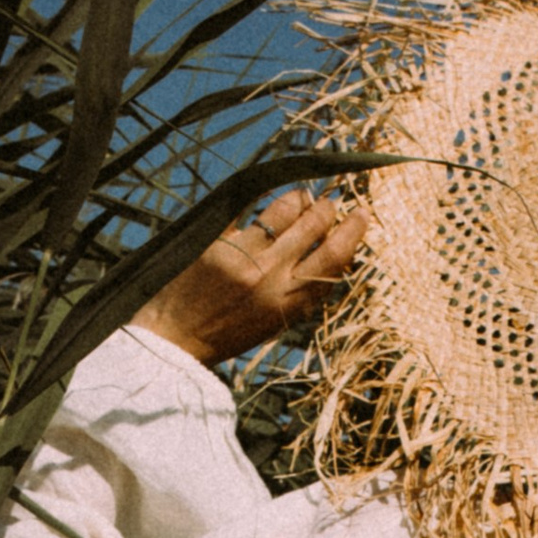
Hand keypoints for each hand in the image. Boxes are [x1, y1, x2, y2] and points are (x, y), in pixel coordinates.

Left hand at [132, 188, 368, 367]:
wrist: (176, 339)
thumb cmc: (228, 332)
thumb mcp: (275, 321)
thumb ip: (302, 291)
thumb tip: (332, 250)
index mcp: (289, 304)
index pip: (334, 258)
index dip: (353, 232)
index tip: (361, 215)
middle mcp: (270, 278)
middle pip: (314, 225)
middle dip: (326, 207)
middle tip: (326, 204)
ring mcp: (243, 256)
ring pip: (286, 208)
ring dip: (300, 198)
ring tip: (301, 200)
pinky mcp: (219, 241)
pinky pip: (251, 209)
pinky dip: (265, 200)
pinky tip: (267, 200)